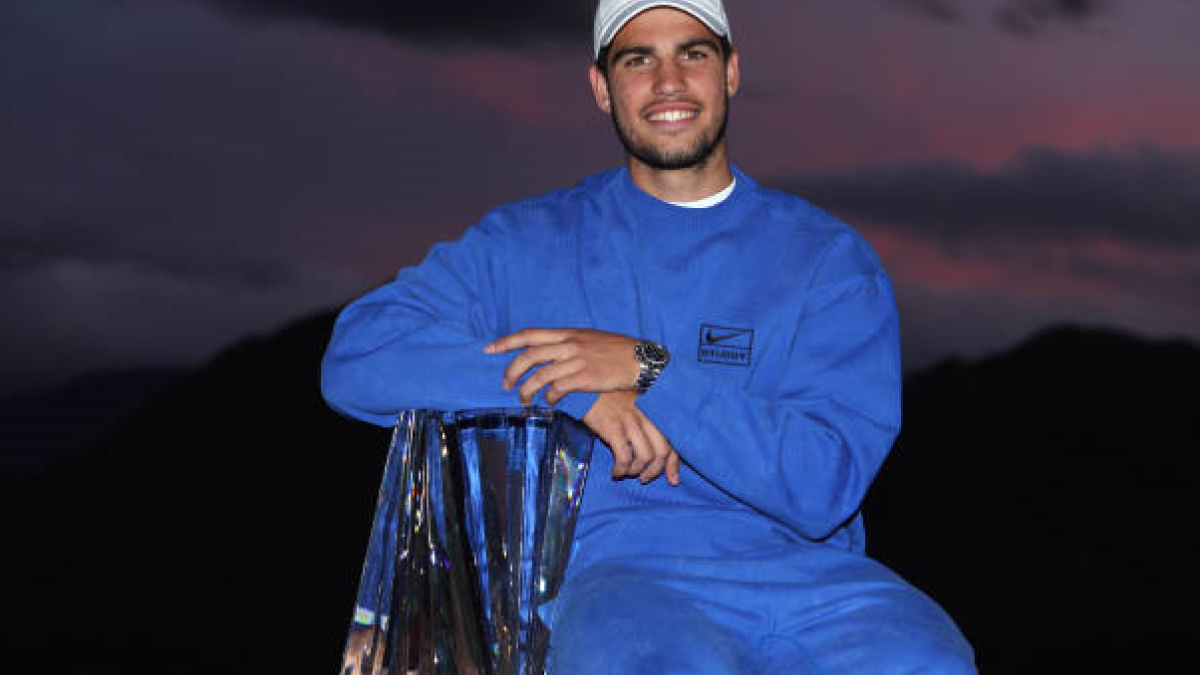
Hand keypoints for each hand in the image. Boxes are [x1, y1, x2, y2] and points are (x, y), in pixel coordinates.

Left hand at [485, 328, 639, 404]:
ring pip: (540, 376)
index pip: (529, 334)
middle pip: (529, 355)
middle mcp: (569, 344)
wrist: (640, 359)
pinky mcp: (585, 378)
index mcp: (568, 333)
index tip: (489, 349)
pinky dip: (549, 398)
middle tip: (504, 384)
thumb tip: (550, 350)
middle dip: (511, 370)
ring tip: (523, 400)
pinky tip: (549, 402)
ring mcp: (576, 361)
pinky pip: (557, 389)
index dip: (506, 342)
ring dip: (526, 390)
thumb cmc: (617, 350)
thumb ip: (568, 343)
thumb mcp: (589, 338)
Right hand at [583, 391, 680, 484]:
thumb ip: (647, 424)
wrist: (587, 390)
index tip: (672, 479)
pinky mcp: (614, 429)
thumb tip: (654, 453)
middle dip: (654, 471)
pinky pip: (624, 457)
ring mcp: (630, 422)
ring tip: (626, 472)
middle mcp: (646, 416)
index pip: (672, 440)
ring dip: (636, 471)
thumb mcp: (635, 408)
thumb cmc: (610, 401)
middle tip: (644, 478)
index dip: (674, 464)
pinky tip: (616, 471)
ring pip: (645, 457)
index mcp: (653, 412)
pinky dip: (621, 469)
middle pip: (661, 452)